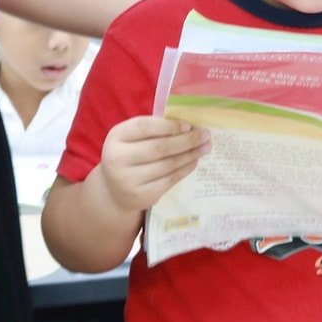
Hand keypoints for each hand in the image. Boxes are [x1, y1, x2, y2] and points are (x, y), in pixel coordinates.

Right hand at [94, 116, 208, 213]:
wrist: (115, 191)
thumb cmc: (130, 156)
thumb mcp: (132, 139)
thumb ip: (154, 130)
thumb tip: (189, 126)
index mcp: (116, 137)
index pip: (144, 127)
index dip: (169, 126)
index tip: (189, 125)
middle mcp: (118, 158)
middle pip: (159, 147)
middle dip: (187, 140)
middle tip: (205, 135)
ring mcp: (128, 180)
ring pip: (168, 164)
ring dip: (190, 155)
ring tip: (204, 148)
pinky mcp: (142, 195)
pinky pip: (170, 179)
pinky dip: (185, 169)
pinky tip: (194, 161)